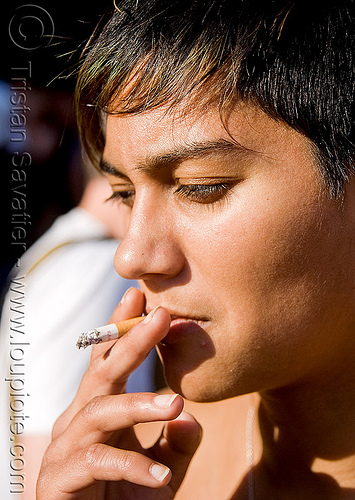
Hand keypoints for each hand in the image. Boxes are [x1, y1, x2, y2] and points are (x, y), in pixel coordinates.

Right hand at [36, 288, 200, 498]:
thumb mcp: (162, 472)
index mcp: (98, 410)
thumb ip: (178, 445)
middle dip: (131, 341)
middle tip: (161, 315)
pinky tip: (161, 477)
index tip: (140, 297)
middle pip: (102, 372)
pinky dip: (133, 465)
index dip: (121, 328)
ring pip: (100, 411)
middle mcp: (77, 421)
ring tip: (175, 403)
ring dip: (139, 405)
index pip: (108, 361)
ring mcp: (65, 448)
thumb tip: (191, 417)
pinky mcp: (59, 479)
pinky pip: (97, 462)